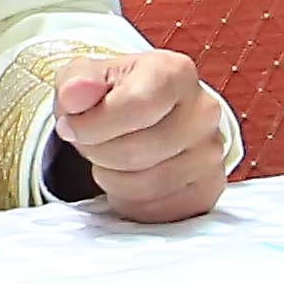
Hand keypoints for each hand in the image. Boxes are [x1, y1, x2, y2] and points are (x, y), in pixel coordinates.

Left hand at [50, 49, 234, 221]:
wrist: (146, 119)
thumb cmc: (114, 95)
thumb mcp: (85, 77)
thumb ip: (76, 82)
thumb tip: (74, 93)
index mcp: (176, 73)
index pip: (136, 105)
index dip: (93, 124)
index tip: (73, 125)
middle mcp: (203, 112)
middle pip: (135, 151)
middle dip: (97, 152)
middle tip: (92, 142)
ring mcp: (210, 154)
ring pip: (144, 186)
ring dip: (111, 177)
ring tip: (111, 157)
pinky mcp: (207, 190)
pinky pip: (155, 210)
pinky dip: (130, 200)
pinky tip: (129, 177)